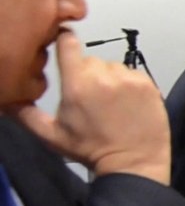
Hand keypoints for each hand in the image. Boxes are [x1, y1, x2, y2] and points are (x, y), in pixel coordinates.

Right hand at [15, 29, 169, 183]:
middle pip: (91, 61)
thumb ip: (26, 114)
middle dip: (88, 74)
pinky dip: (130, 85)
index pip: (68, 45)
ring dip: (111, 79)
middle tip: (92, 98)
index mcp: (76, 84)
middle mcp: (103, 76)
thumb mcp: (51, 135)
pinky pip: (134, 74)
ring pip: (114, 67)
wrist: (132, 163)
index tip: (65, 42)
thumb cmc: (90, 150)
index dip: (65, 41)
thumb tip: (7, 101)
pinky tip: (129, 104)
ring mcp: (129, 79)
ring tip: (112, 103)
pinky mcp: (148, 84)